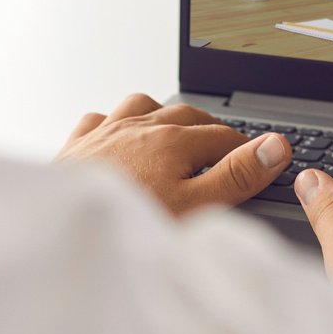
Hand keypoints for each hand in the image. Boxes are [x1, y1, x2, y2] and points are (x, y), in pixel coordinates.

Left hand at [53, 93, 288, 214]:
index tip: (262, 158)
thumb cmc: (126, 223)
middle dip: (210, 127)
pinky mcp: (77, 146)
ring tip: (175, 128)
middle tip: (227, 145)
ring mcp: (105, 132)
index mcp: (172, 139)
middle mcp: (139, 126)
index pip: (224, 136)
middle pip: (186, 115)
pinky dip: (114, 123)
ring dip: (163, 113)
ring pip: (141, 105)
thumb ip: (236, 176)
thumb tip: (274, 147)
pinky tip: (116, 134)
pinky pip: (99, 120)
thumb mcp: (194, 208)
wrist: (57, 228)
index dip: (248, 148)